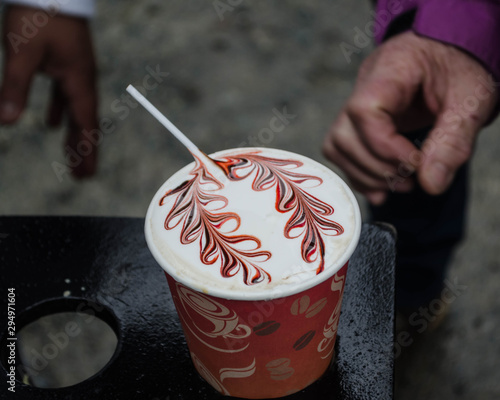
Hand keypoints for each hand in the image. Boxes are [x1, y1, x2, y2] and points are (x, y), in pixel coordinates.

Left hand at [1, 6, 98, 177]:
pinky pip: (66, 96)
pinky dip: (61, 113)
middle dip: (83, 150)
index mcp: (78, 81)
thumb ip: (14, 87)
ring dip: (74, 135)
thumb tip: (6, 122)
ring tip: (71, 156)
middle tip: (82, 176)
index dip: (86, 151)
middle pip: (85, 122)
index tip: (87, 174)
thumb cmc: (40, 15)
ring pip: (77, 111)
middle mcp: (82, 81)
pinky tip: (51, 124)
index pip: (85, 124)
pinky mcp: (66, 64)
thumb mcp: (22, 52)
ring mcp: (76, 72)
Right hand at [323, 31, 497, 203]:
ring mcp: (356, 103)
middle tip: (410, 179)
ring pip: (336, 146)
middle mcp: (363, 85)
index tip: (415, 163)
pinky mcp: (359, 121)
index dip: (384, 147)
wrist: (452, 50)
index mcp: (390, 68)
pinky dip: (360, 174)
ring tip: (401, 184)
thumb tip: (431, 184)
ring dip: (365, 174)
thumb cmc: (461, 65)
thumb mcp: (471, 99)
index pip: (363, 111)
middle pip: (343, 134)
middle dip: (376, 166)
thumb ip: (452, 141)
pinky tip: (383, 187)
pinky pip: (343, 152)